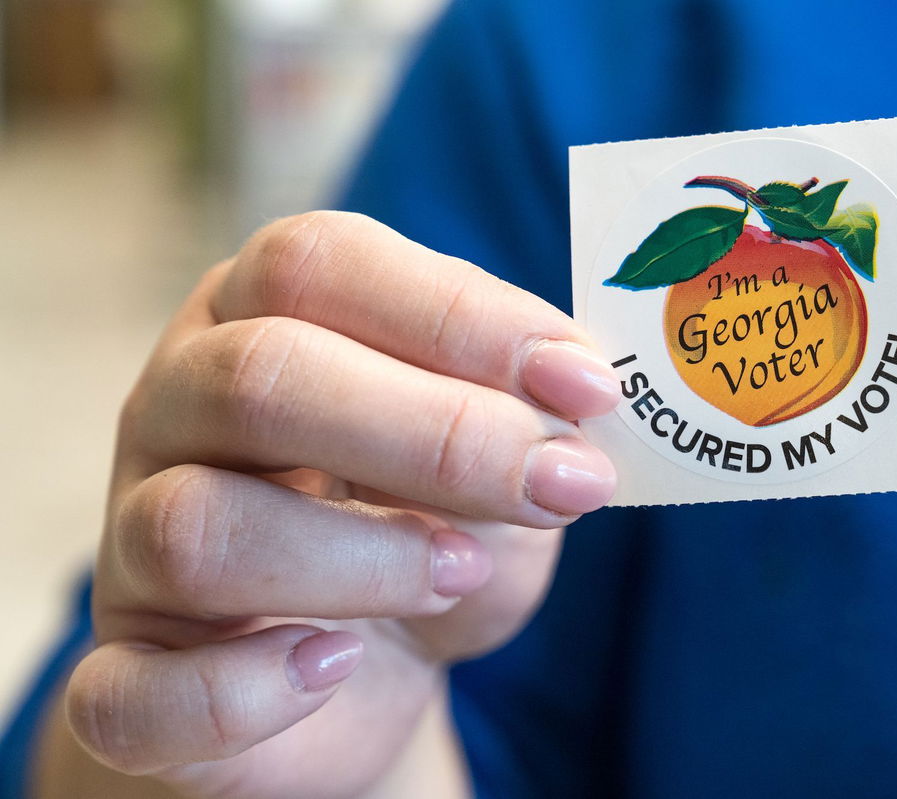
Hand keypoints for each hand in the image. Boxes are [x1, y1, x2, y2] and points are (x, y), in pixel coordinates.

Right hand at [57, 212, 618, 797]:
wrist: (359, 672)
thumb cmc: (428, 535)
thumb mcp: (494, 466)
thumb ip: (523, 424)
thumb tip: (571, 413)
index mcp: (257, 321)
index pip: (316, 264)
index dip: (460, 317)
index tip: (587, 385)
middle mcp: (176, 414)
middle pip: (258, 377)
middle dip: (434, 433)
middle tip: (556, 484)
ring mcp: (131, 549)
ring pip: (195, 527)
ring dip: (363, 557)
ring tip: (461, 573)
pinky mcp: (129, 680)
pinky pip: (135, 696)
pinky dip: (248, 689)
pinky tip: (334, 666)